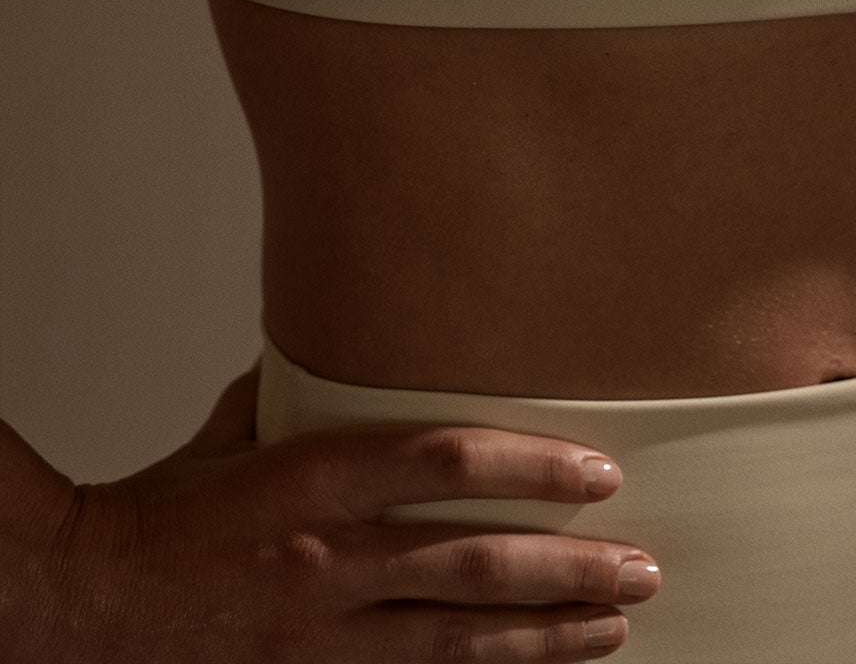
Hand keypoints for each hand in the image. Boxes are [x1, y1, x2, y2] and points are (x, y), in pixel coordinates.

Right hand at [31, 363, 661, 660]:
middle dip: (570, 567)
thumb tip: (363, 349)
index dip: (530, 467)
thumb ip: (308, 396)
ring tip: (616, 623)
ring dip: (549, 633)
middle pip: (475, 564)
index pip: (444, 461)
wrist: (85, 606)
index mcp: (312, 478)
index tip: (597, 472)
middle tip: (641, 564)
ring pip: (462, 640)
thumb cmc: (162, 513)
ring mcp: (323, 633)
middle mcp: (327, 559)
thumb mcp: (238, 431)